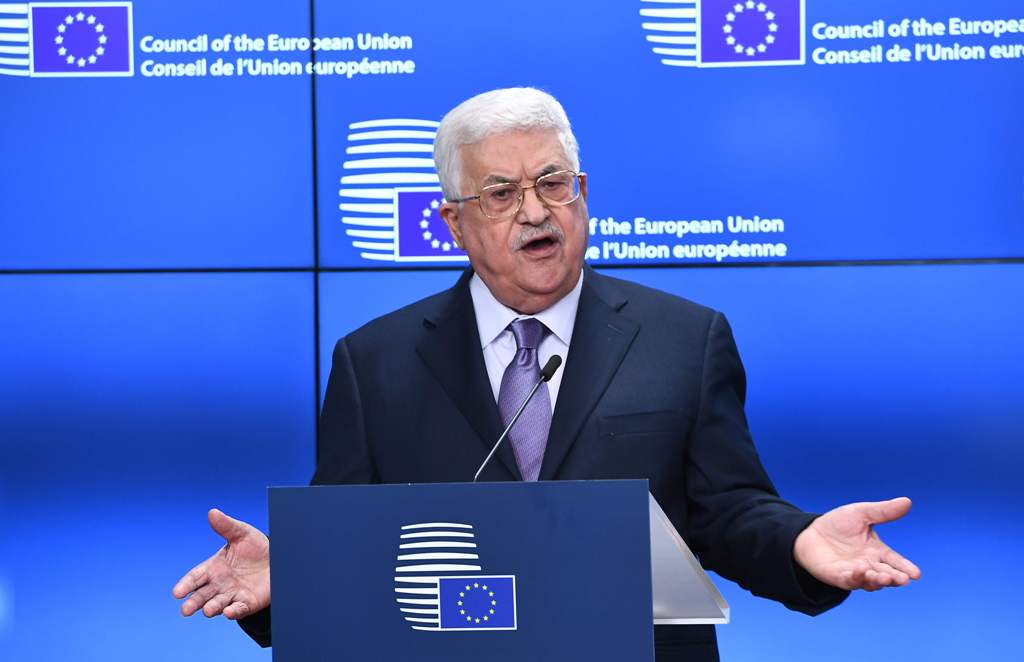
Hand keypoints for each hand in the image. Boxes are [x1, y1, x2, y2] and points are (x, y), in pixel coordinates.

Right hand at [172, 509, 270, 619]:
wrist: (278, 559)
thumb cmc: (255, 546)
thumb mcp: (241, 533)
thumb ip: (226, 526)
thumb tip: (212, 512)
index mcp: (214, 568)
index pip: (195, 577)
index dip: (186, 585)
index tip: (177, 593)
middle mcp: (220, 584)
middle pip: (202, 596)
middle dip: (193, 603)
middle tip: (185, 610)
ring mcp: (232, 595)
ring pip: (217, 604)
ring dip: (211, 608)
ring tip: (207, 610)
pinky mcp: (247, 603)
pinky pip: (238, 609)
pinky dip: (233, 611)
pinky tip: (228, 612)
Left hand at [794, 497, 920, 591]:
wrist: (809, 532)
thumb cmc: (837, 524)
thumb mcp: (861, 513)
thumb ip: (883, 511)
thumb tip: (907, 502)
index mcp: (877, 552)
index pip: (895, 561)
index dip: (906, 568)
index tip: (916, 574)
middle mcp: (868, 565)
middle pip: (886, 574)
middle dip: (895, 578)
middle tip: (903, 579)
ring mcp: (854, 572)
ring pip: (869, 581)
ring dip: (877, 580)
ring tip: (884, 577)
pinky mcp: (838, 577)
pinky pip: (849, 580)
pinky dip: (856, 577)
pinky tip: (861, 571)